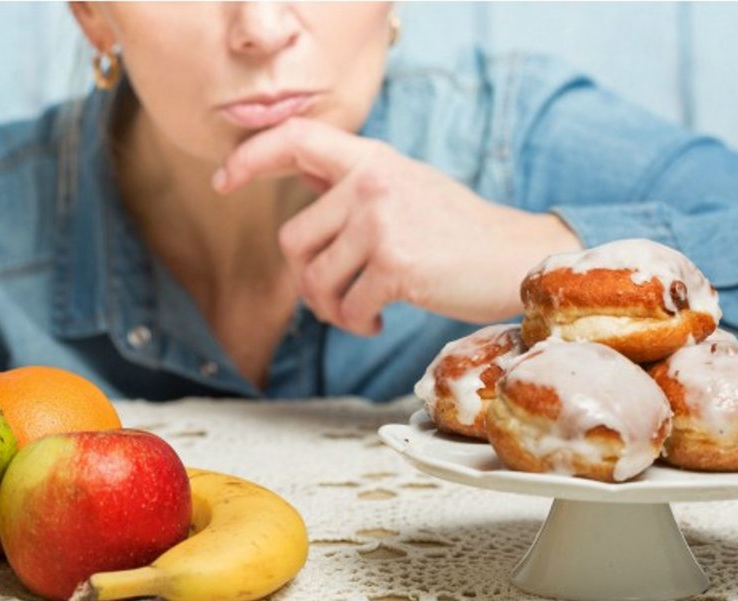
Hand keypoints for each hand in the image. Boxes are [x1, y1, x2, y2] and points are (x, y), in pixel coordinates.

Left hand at [213, 118, 579, 334]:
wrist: (515, 259)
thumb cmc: (458, 232)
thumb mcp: (406, 187)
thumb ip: (355, 184)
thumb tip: (301, 181)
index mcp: (373, 160)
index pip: (296, 138)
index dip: (251, 157)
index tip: (223, 180)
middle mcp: (373, 183)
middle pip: (293, 239)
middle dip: (306, 281)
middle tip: (333, 298)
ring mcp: (382, 222)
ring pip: (314, 280)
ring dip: (331, 309)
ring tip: (359, 313)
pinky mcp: (395, 265)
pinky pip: (347, 307)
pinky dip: (356, 324)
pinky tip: (378, 323)